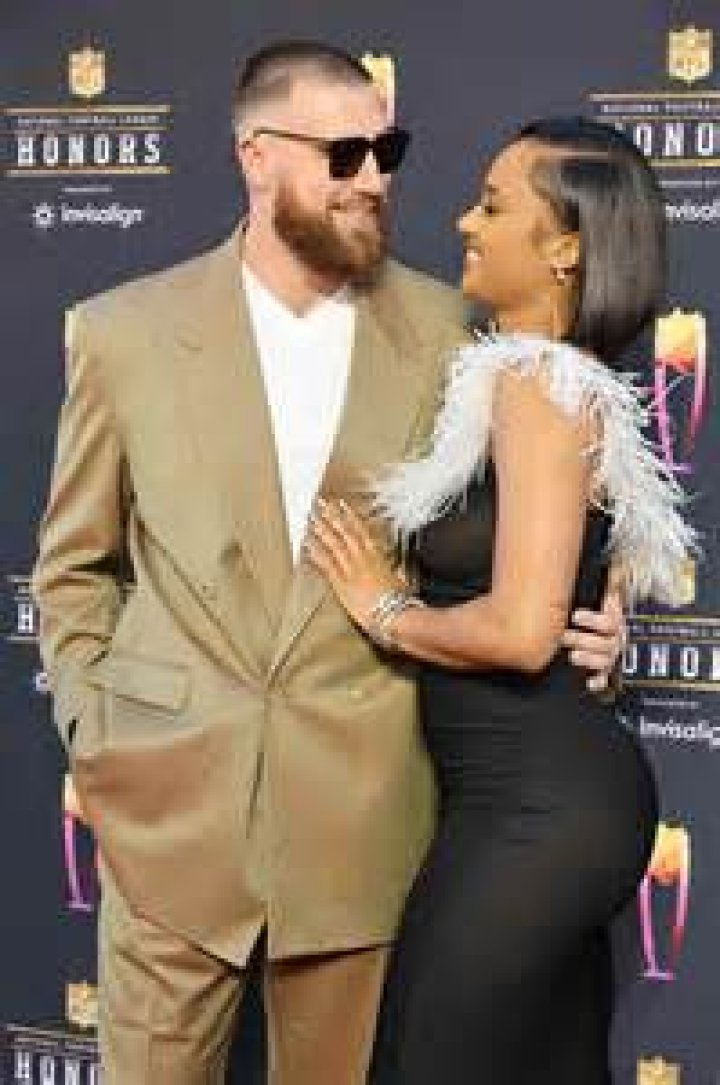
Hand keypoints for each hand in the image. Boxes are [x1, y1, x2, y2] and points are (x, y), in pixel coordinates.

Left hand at [305, 498, 401, 628]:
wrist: (394, 613)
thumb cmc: (399, 598)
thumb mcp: (399, 577)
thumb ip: (392, 568)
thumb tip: (392, 565)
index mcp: (376, 554)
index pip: (360, 529)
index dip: (349, 515)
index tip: (341, 504)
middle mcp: (361, 557)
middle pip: (344, 532)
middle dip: (331, 516)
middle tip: (320, 504)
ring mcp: (350, 569)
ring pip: (333, 544)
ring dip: (321, 530)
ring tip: (311, 520)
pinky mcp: (340, 583)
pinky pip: (325, 565)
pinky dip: (315, 554)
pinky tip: (306, 546)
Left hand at [561, 587, 624, 692]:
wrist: (601, 624)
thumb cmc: (593, 604)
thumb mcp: (600, 589)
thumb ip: (606, 581)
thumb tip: (612, 565)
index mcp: (613, 617)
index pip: (608, 621)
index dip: (593, 620)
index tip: (575, 616)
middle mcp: (615, 637)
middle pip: (606, 643)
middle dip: (584, 640)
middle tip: (564, 637)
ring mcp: (610, 655)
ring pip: (605, 661)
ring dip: (589, 659)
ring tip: (572, 656)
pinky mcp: (604, 670)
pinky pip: (605, 679)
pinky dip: (598, 682)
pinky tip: (589, 684)